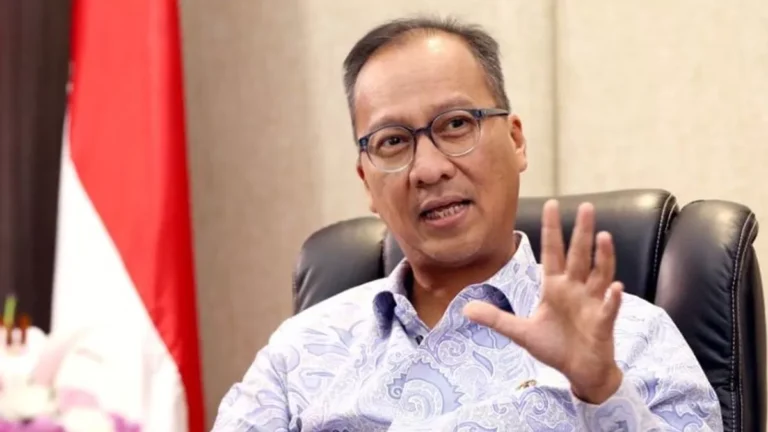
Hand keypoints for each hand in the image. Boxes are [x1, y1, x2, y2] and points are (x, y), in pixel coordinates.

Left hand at [463, 200, 623, 403]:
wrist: (578, 372)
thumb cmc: (554, 347)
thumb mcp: (521, 332)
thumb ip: (496, 318)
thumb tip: (465, 309)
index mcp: (555, 287)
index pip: (552, 252)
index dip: (551, 229)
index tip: (551, 204)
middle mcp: (575, 289)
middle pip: (578, 256)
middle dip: (582, 232)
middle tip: (587, 206)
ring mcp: (591, 304)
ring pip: (598, 274)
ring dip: (603, 256)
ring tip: (604, 236)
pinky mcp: (602, 323)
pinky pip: (608, 308)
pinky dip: (612, 299)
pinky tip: (615, 287)